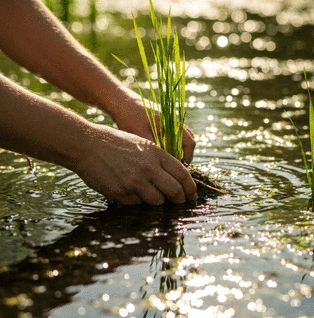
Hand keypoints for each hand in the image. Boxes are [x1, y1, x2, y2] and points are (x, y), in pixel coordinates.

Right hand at [76, 124, 196, 204]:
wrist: (87, 145)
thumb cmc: (115, 142)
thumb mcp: (142, 143)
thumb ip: (159, 159)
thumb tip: (174, 177)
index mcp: (156, 153)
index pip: (182, 174)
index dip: (190, 187)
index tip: (192, 194)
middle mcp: (148, 168)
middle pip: (174, 192)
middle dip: (180, 200)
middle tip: (180, 202)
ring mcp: (134, 182)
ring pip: (157, 201)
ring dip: (157, 201)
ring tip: (151, 194)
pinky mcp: (121, 193)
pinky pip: (137, 204)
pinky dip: (137, 200)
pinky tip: (130, 191)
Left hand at [110, 89, 195, 162]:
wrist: (120, 102)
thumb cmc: (130, 117)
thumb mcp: (141, 135)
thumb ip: (155, 148)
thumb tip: (166, 164)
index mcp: (172, 123)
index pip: (189, 142)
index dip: (188, 157)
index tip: (181, 168)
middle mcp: (174, 121)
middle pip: (189, 140)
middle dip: (185, 154)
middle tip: (176, 166)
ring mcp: (169, 120)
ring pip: (182, 137)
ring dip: (179, 149)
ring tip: (170, 161)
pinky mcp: (163, 122)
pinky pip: (174, 135)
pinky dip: (173, 144)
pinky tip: (162, 152)